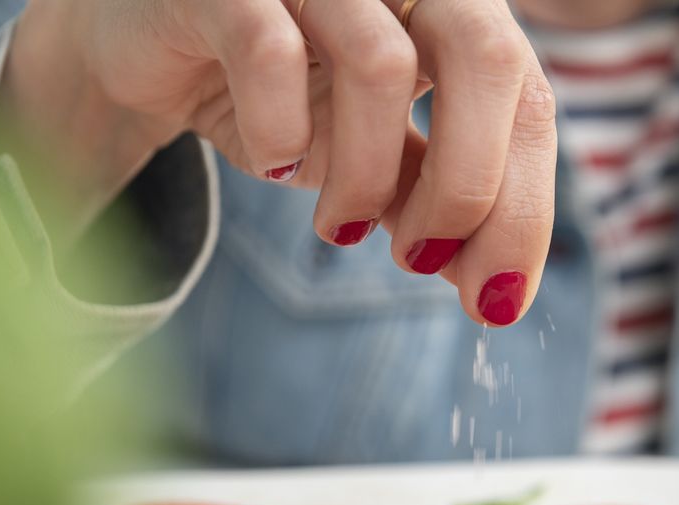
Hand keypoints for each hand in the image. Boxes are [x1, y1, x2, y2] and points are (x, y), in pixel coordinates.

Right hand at [0, 0, 556, 325]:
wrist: (150, 47)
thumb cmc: (276, 90)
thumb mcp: (369, 152)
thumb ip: (432, 196)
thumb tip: (493, 287)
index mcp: (448, 9)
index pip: (528, 99)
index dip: (526, 207)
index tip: (497, 302)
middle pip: (488, 57)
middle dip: (470, 187)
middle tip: (421, 261)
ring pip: (382, 65)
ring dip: (367, 176)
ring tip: (341, 227)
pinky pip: (270, 51)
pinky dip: (279, 131)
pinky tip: (274, 165)